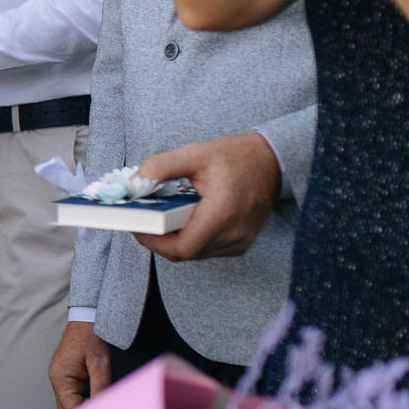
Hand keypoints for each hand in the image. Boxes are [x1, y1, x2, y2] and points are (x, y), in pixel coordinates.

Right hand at [49, 321, 111, 408]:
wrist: (87, 315)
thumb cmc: (92, 336)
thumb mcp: (100, 363)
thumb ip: (101, 388)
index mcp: (60, 378)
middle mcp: (56, 379)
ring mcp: (59, 377)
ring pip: (68, 404)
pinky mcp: (66, 374)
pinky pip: (71, 395)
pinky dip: (81, 403)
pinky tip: (95, 405)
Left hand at [134, 131, 281, 261]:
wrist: (271, 162)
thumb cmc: (236, 157)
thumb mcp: (195, 154)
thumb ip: (162, 166)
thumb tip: (137, 181)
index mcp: (222, 213)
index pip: (182, 247)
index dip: (154, 241)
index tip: (138, 226)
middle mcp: (234, 234)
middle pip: (185, 253)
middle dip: (159, 240)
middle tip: (143, 222)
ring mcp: (240, 241)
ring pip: (195, 254)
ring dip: (174, 241)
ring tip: (160, 220)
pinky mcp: (241, 243)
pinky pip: (207, 250)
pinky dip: (191, 240)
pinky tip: (182, 222)